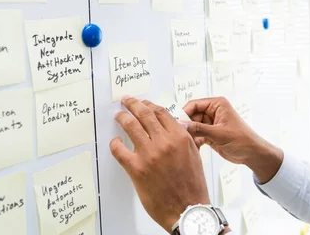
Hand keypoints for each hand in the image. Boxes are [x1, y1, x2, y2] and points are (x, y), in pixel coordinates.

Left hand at [110, 97, 209, 230]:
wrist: (187, 208)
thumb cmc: (192, 185)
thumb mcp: (194, 155)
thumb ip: (184, 138)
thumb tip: (174, 127)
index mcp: (180, 137)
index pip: (161, 112)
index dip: (150, 105)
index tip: (144, 102)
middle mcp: (164, 142)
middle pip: (145, 115)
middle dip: (133, 104)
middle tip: (127, 101)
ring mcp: (149, 154)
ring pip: (131, 127)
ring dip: (123, 118)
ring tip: (119, 115)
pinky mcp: (136, 169)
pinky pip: (120, 150)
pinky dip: (115, 143)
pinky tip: (115, 142)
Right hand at [183, 97, 282, 182]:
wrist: (251, 154)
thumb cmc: (242, 139)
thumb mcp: (219, 134)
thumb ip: (199, 129)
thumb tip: (182, 125)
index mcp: (217, 104)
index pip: (194, 104)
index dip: (184, 113)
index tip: (177, 124)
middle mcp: (213, 111)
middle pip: (191, 115)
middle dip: (186, 125)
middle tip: (181, 136)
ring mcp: (211, 123)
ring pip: (193, 126)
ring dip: (190, 134)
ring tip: (189, 143)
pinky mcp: (210, 134)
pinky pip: (197, 134)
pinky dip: (195, 140)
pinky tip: (195, 147)